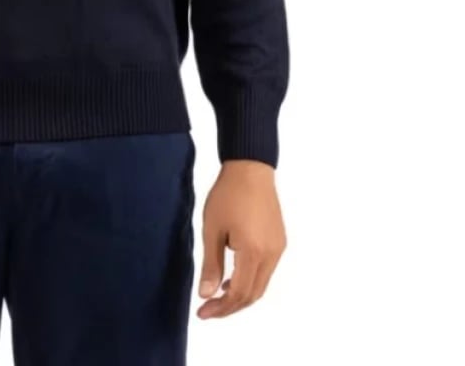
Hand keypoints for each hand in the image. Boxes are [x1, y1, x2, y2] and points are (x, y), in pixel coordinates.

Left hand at [196, 159, 285, 318]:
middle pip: (253, 294)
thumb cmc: (227, 194)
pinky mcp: (279, 241)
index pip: (239, 294)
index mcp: (254, 252)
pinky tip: (233, 276)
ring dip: (241, 294)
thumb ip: (211, 264)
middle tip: (208, 310)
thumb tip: (206, 294)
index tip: (202, 313)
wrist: (250, 168)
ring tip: (217, 296)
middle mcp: (271, 254)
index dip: (221, 308)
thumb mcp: (212, 229)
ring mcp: (278, 248)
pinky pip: (266, 270)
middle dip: (230, 306)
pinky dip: (250, 280)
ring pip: (261, 284)